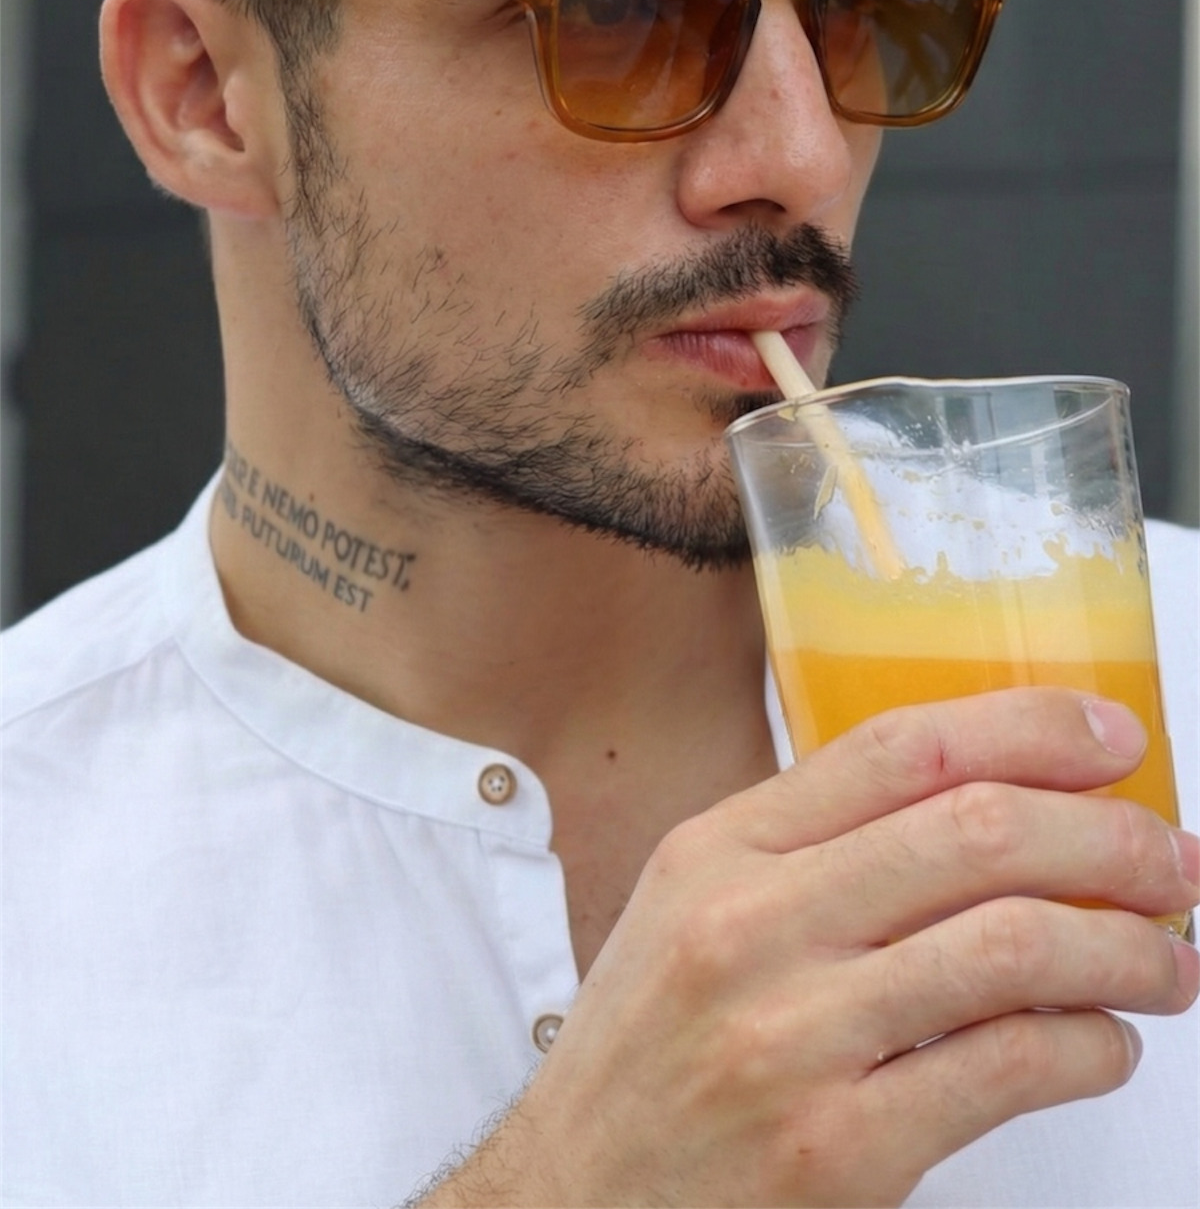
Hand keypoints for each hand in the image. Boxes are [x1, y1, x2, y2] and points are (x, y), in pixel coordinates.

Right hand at [421, 690, 1199, 1207]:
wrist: (569, 1200)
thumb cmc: (645, 1052)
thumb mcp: (691, 908)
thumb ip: (810, 847)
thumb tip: (983, 805)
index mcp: (719, 850)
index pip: (900, 747)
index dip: (1028, 726)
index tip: (1110, 733)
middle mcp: (750, 926)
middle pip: (976, 832)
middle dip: (1107, 834)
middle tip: (1170, 856)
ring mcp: (792, 1038)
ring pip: (1012, 946)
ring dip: (1125, 947)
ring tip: (1166, 960)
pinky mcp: (836, 1151)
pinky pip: (1007, 1068)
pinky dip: (1088, 1049)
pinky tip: (1103, 1046)